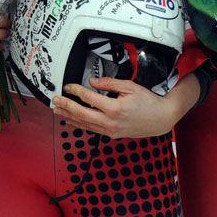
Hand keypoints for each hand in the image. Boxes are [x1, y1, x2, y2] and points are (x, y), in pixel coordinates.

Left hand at [51, 72, 199, 138]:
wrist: (161, 119)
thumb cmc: (148, 102)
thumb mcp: (130, 87)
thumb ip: (109, 84)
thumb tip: (92, 82)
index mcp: (115, 108)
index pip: (89, 98)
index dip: (76, 91)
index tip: (68, 86)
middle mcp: (111, 122)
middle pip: (82, 114)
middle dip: (66, 106)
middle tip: (55, 100)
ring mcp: (111, 130)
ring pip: (85, 124)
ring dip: (69, 117)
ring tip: (57, 110)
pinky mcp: (112, 134)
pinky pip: (92, 130)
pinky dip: (80, 124)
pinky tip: (71, 120)